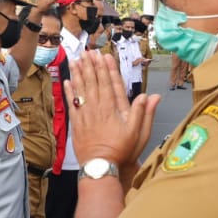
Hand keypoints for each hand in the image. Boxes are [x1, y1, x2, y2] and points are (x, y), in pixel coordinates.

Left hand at [64, 50, 159, 166]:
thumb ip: (143, 113)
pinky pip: (72, 103)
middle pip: (94, 82)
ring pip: (81, 89)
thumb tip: (150, 96)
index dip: (107, 68)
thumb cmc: (121, 150)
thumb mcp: (139, 133)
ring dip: (79, 74)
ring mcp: (86, 114)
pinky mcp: (77, 122)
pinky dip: (69, 92)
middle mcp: (99, 108)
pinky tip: (67, 81)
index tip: (104, 56)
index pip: (110, 83)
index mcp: (113, 108)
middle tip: (88, 52)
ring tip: (76, 60)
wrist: (100, 166)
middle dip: (91, 66)